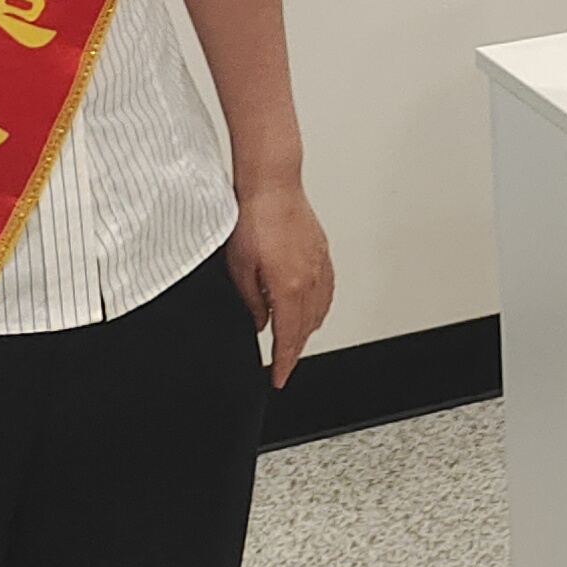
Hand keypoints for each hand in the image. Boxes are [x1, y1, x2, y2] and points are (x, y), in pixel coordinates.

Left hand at [226, 179, 336, 387]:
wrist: (273, 187)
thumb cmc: (253, 220)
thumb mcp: (239, 268)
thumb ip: (251, 301)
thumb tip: (259, 322)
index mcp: (288, 287)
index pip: (288, 337)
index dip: (284, 362)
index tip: (279, 379)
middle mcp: (310, 280)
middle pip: (306, 328)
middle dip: (295, 350)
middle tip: (284, 365)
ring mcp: (320, 267)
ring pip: (320, 311)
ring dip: (308, 331)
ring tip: (295, 342)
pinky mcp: (322, 254)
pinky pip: (327, 292)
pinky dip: (320, 309)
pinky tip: (313, 311)